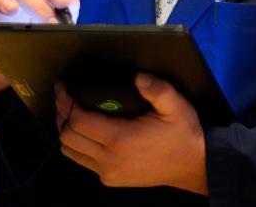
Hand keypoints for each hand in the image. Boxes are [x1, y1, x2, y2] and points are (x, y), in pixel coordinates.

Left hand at [56, 74, 207, 194]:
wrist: (193, 166)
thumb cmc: (183, 134)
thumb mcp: (176, 106)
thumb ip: (157, 89)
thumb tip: (138, 77)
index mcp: (120, 139)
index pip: (78, 121)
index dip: (66, 102)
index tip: (63, 87)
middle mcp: (109, 159)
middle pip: (67, 137)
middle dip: (62, 114)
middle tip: (65, 97)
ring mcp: (108, 172)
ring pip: (70, 152)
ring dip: (66, 131)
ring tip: (70, 113)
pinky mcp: (110, 179)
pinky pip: (82, 161)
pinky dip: (77, 146)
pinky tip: (85, 131)